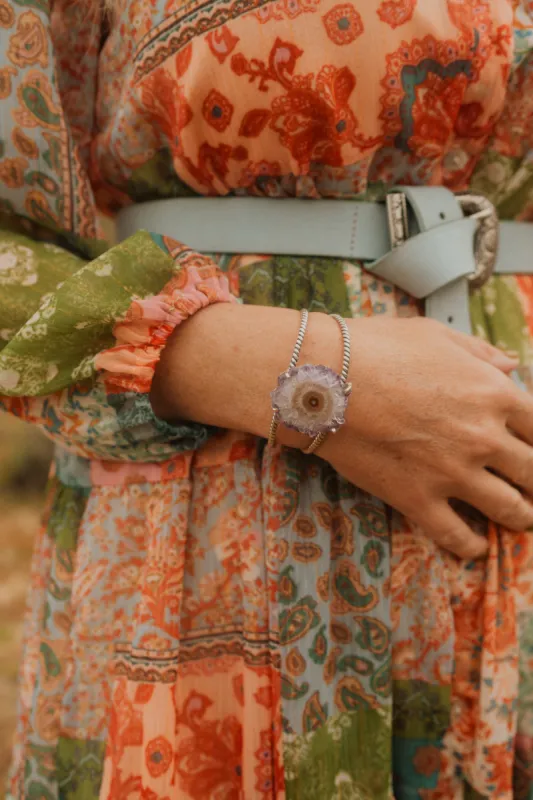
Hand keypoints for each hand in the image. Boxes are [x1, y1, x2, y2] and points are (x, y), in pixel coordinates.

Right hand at [318, 316, 532, 558]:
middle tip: (532, 486)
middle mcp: (483, 437)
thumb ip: (478, 353)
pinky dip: (473, 545)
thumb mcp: (435, 335)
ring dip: (521, 516)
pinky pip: (458, 536)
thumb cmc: (377, 348)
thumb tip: (509, 365)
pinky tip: (476, 546)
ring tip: (520, 519)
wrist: (325, 381)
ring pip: (509, 509)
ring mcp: (454, 473)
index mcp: (493, 393)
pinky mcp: (419, 499)